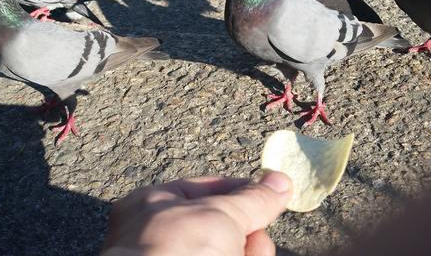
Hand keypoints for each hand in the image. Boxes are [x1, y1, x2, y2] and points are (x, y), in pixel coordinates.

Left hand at [101, 171, 291, 255]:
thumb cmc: (174, 252)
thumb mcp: (219, 214)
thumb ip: (251, 199)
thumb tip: (278, 182)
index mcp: (151, 207)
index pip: (203, 189)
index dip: (239, 191)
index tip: (272, 194)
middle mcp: (161, 238)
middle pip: (223, 227)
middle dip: (248, 232)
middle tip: (254, 236)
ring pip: (231, 251)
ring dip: (250, 252)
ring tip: (243, 255)